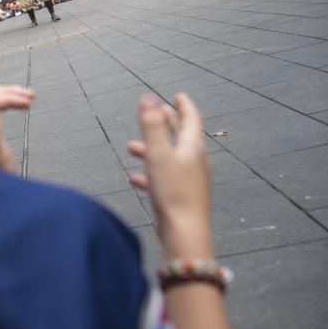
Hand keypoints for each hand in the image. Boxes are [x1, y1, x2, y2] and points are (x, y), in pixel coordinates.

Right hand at [127, 94, 212, 259]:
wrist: (185, 232)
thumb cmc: (173, 191)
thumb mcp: (158, 154)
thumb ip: (152, 125)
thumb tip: (148, 97)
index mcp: (192, 147)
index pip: (191, 119)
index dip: (184, 106)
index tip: (178, 95)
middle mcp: (195, 161)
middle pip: (183, 136)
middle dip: (170, 123)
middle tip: (160, 111)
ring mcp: (190, 179)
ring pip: (171, 157)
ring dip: (154, 148)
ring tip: (132, 147)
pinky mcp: (182, 196)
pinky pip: (165, 178)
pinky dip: (151, 172)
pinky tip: (135, 178)